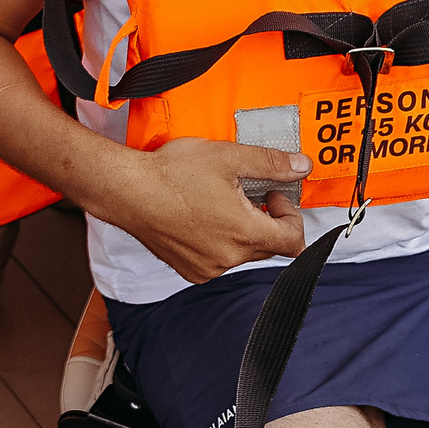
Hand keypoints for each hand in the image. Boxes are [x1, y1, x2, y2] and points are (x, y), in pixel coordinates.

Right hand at [102, 138, 309, 284]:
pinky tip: (202, 217)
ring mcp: (207, 268)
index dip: (292, 216)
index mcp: (243, 232)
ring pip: (242, 254)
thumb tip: (301, 166)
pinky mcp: (190, 270)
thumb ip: (271, 163)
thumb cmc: (171, 174)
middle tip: (248, 194)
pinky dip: (219, 242)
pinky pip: (218, 260)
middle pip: (269, 247)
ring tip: (220, 203)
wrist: (127, 191)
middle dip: (266, 220)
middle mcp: (228, 258)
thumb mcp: (228, 157)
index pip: (293, 242)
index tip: (274, 197)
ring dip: (241, 231)